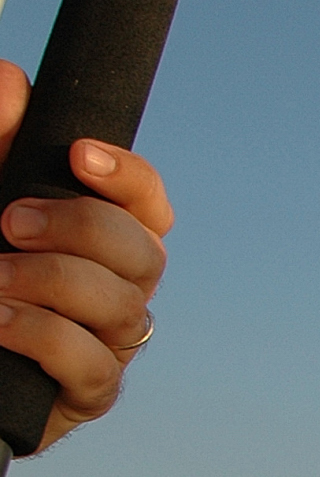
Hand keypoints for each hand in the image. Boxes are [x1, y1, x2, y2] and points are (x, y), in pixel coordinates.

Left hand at [0, 60, 171, 453]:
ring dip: (53, 282)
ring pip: (122, 305)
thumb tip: (14, 82)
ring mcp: (109, 343)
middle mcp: (118, 287)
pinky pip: (93, 364)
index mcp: (102, 238)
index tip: (78, 156)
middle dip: (81, 229)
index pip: (148, 202)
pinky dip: (42, 334)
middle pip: (144, 251)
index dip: (129, 178)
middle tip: (8, 222)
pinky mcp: (87, 393)